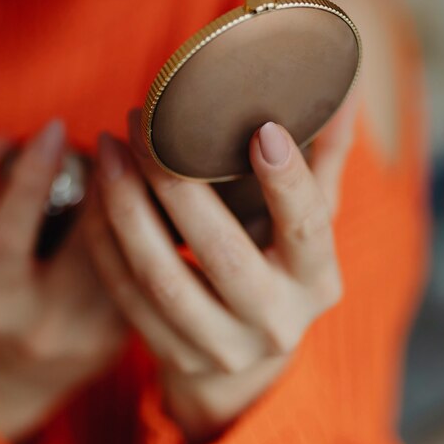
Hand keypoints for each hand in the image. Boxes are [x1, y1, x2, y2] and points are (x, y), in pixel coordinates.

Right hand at [0, 119, 128, 443]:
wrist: (17, 374)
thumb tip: (4, 142)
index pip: (10, 231)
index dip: (31, 175)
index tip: (53, 125)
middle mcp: (47, 323)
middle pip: (87, 234)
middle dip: (103, 176)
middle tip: (111, 137)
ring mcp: (94, 334)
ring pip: (127, 247)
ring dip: (135, 195)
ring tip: (134, 159)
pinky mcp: (130, 333)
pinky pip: (149, 264)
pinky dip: (152, 223)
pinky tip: (155, 193)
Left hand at [84, 110, 348, 443]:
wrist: (248, 359)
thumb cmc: (282, 259)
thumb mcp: (313, 217)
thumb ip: (326, 153)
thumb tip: (346, 84)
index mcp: (317, 280)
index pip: (308, 228)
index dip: (287, 182)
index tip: (262, 128)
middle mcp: (275, 321)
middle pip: (221, 252)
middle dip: (177, 182)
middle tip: (145, 120)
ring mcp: (222, 346)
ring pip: (162, 277)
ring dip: (127, 206)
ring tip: (110, 147)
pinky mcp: (173, 356)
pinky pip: (126, 294)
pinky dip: (105, 238)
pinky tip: (97, 188)